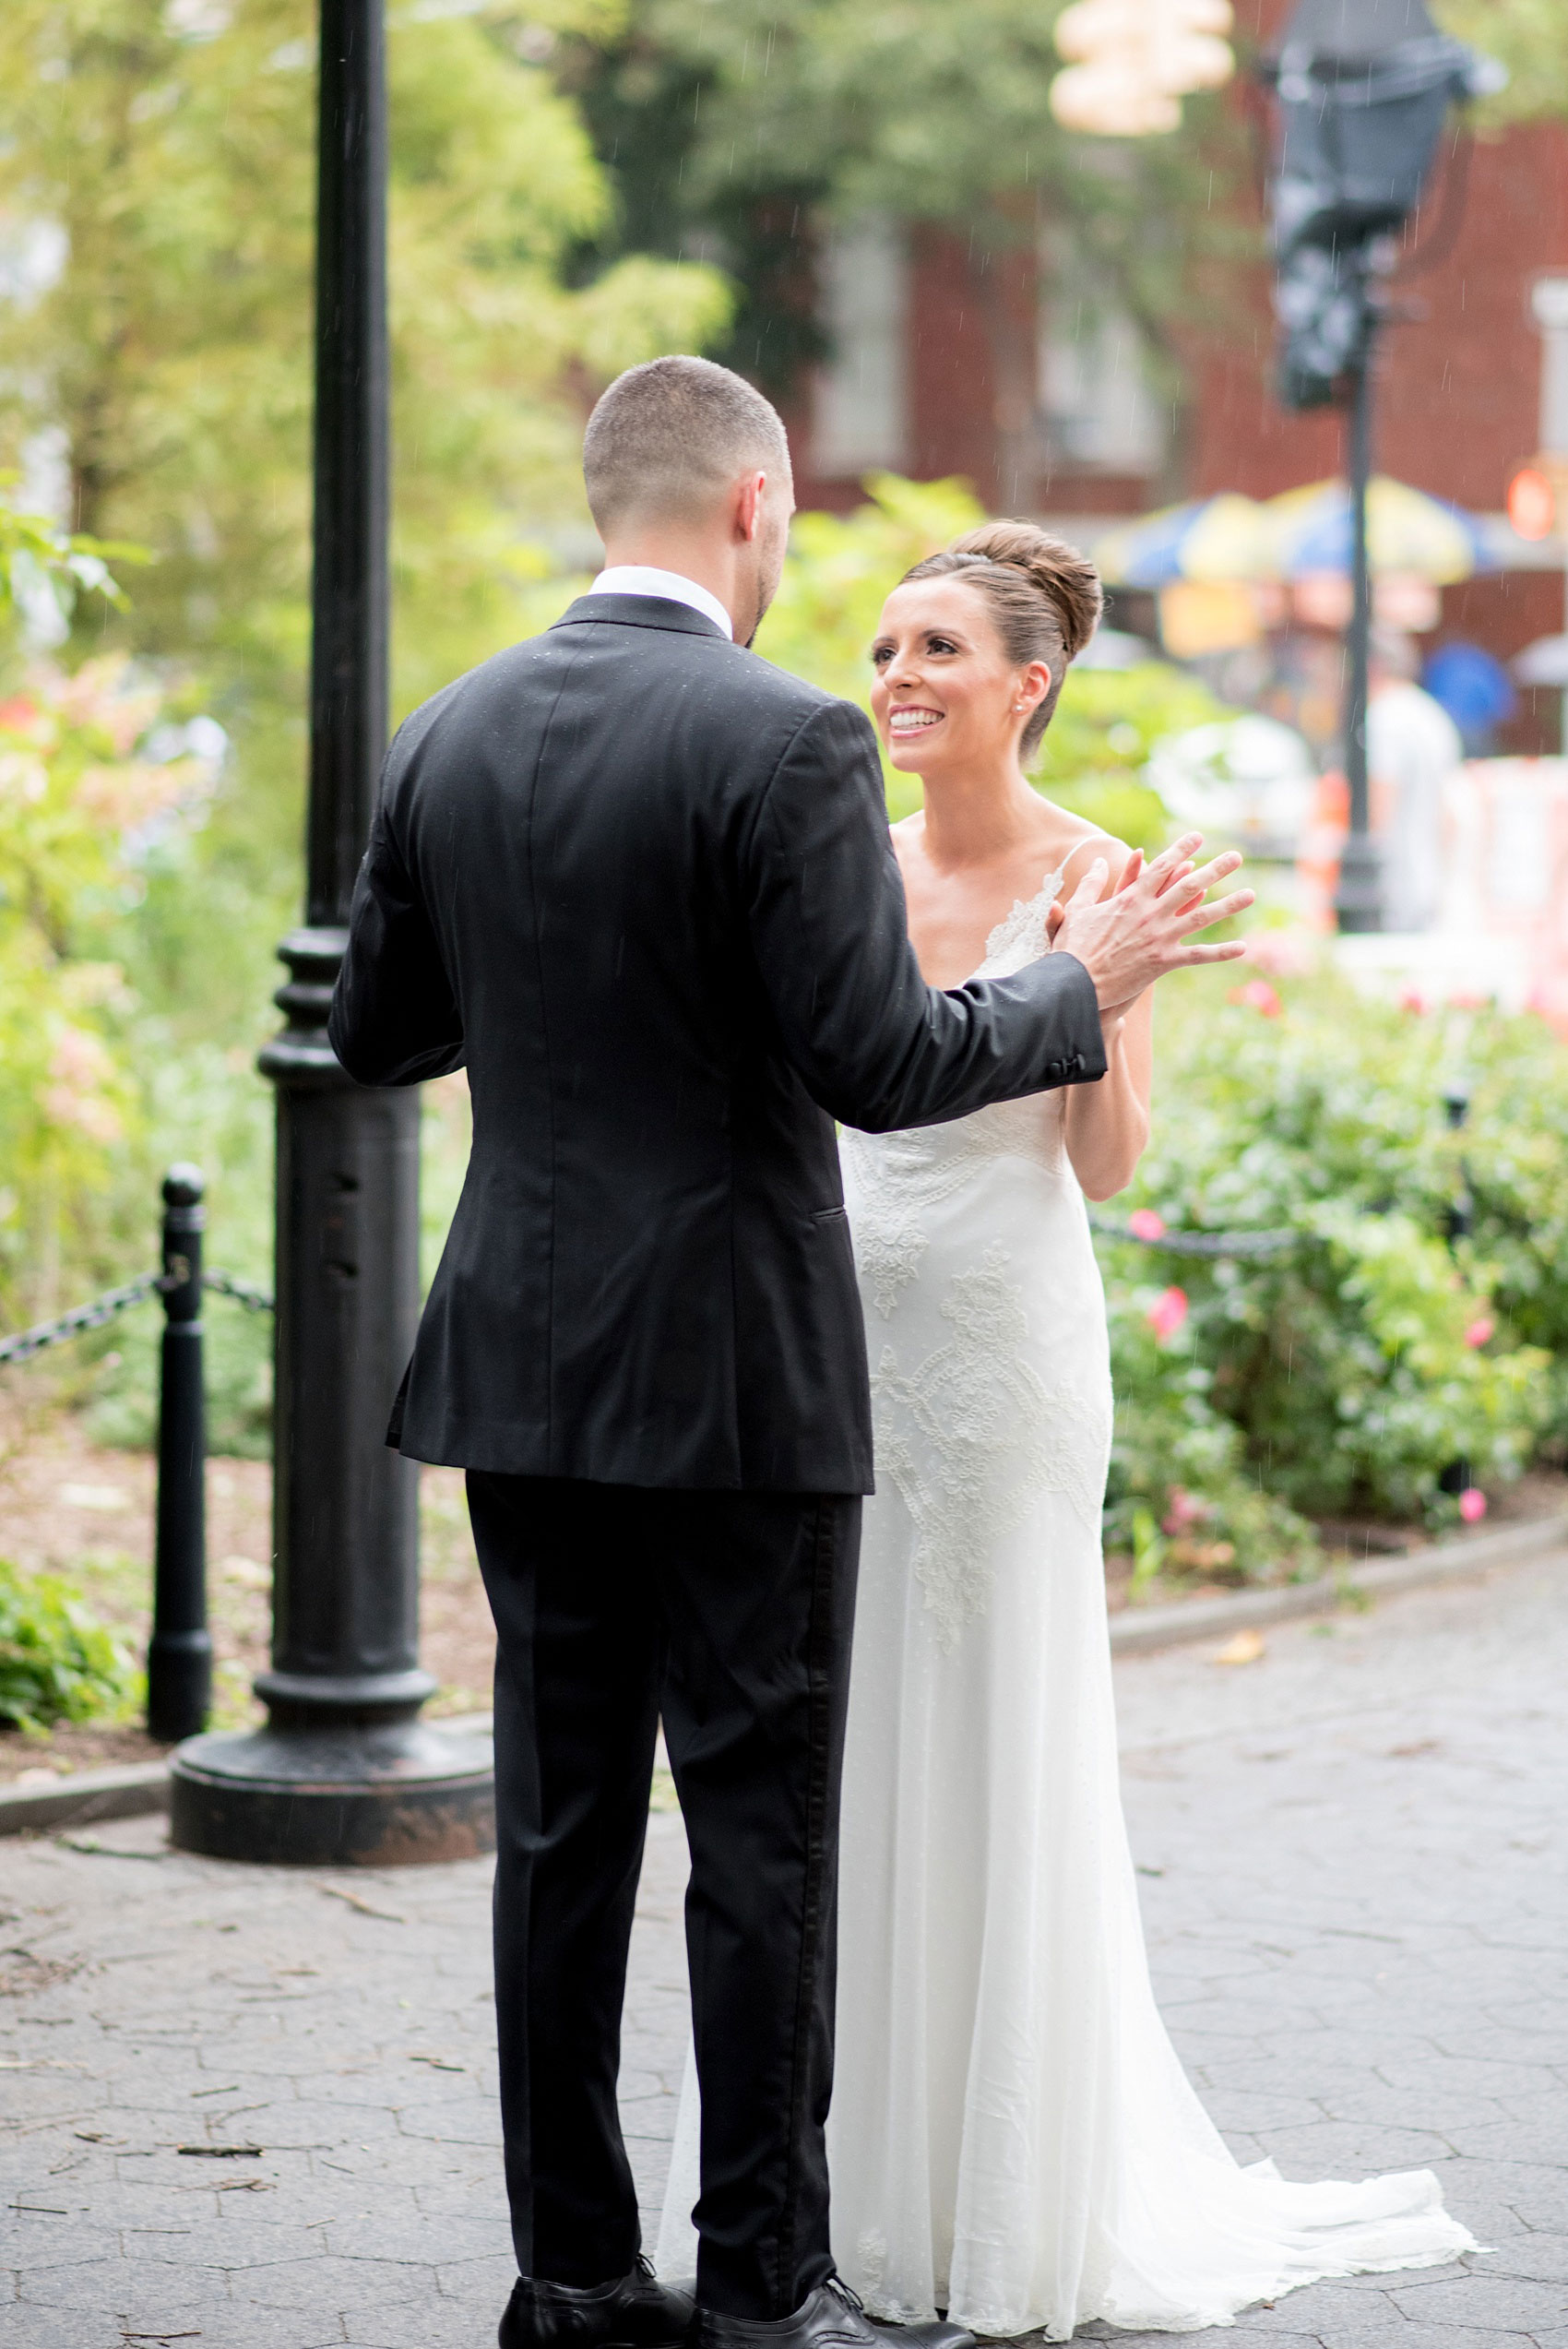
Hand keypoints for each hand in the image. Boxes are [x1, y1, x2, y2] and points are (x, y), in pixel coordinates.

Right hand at [1051, 832, 1252, 1016]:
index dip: (1181, 850)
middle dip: (1215, 869)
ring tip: (1251, 894)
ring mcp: (1159, 937)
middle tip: (1236, 857)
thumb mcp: (1078, 910)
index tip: (1198, 837)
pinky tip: (1242, 948)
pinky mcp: (1163, 962)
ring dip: (1228, 905)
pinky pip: (1197, 956)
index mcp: (1130, 898)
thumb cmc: (1072, 948)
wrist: (1075, 983)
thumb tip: (1098, 861)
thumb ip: (1091, 883)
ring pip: (1201, 917)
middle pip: (1189, 885)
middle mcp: (1150, 913)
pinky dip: (1220, 953)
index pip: (1161, 867)